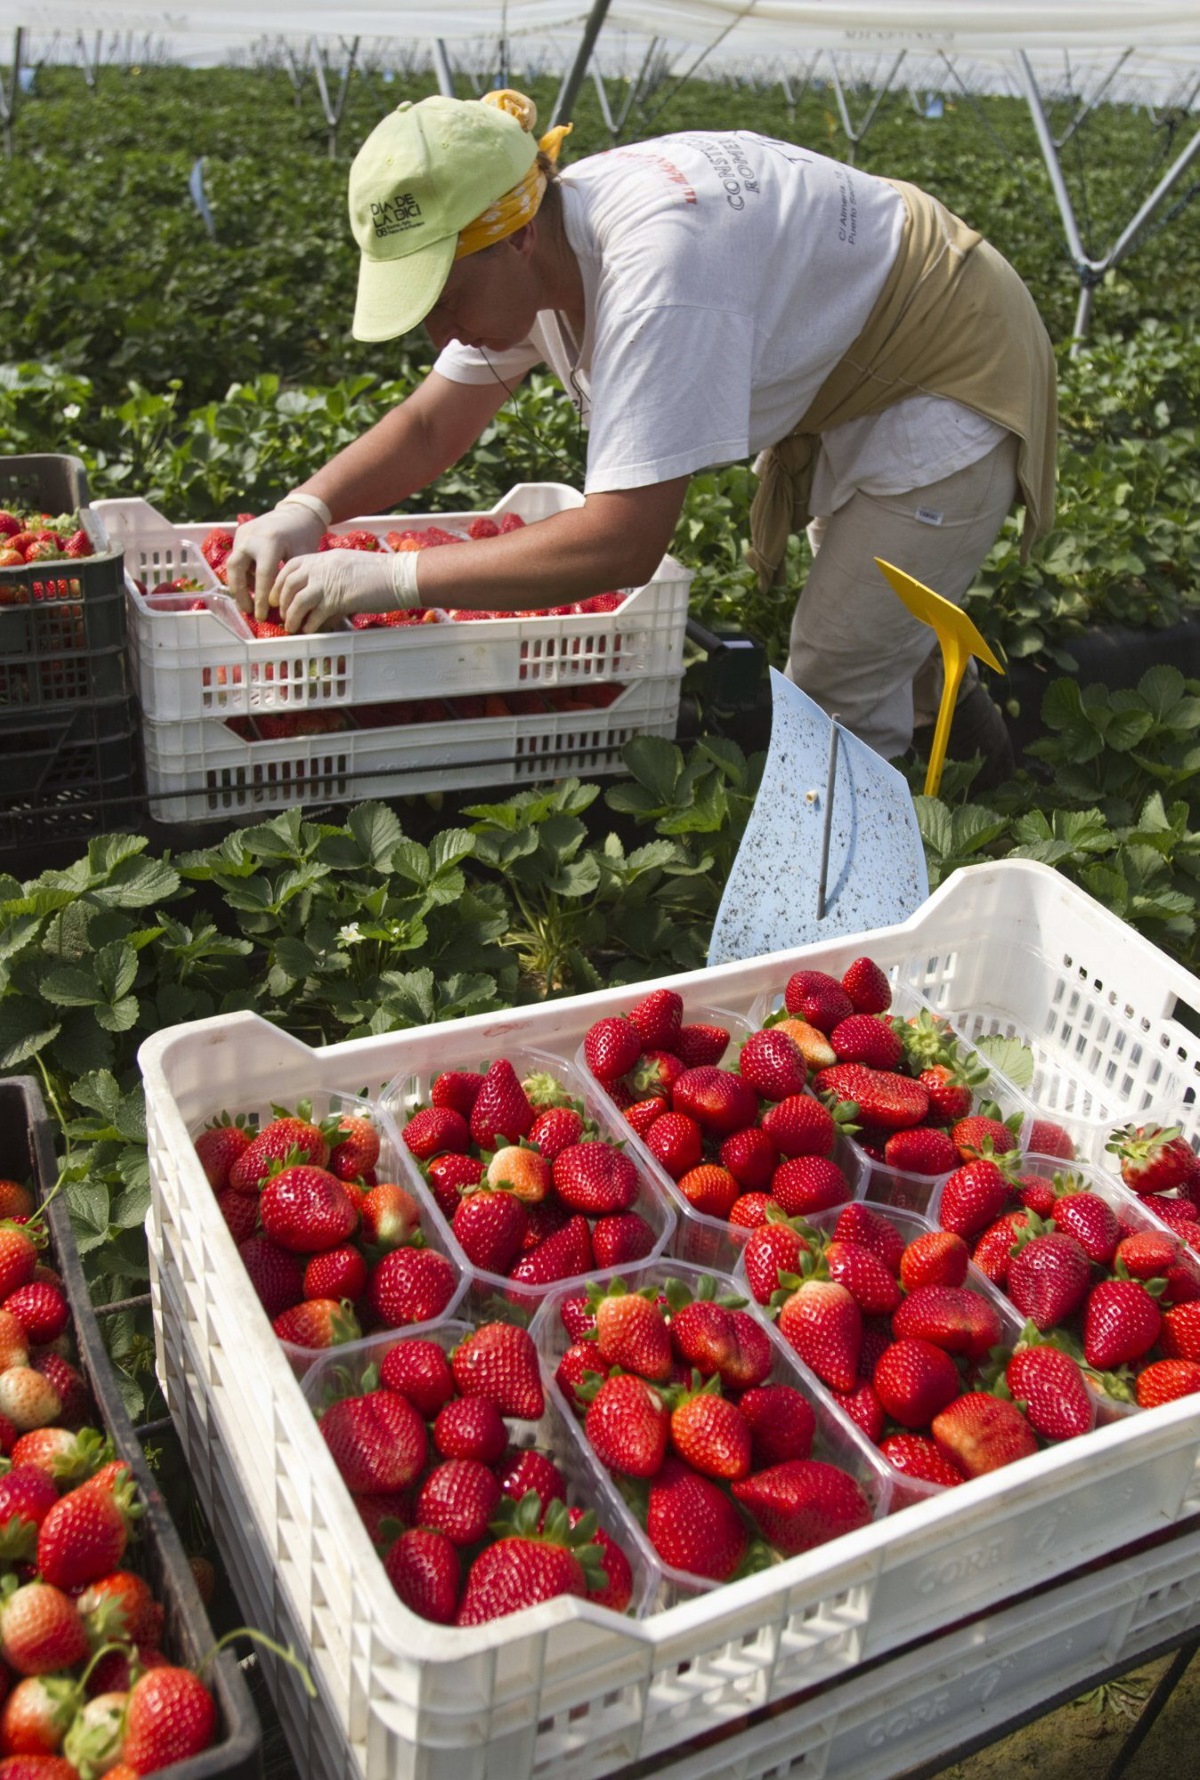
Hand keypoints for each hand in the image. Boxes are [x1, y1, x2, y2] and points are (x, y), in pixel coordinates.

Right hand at [226, 503, 326, 617]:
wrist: (297, 512)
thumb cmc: (304, 536)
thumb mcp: (302, 558)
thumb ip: (291, 580)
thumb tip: (286, 609)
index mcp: (270, 543)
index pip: (262, 576)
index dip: (261, 599)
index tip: (261, 616)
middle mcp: (251, 537)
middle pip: (236, 569)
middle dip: (240, 593)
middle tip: (248, 611)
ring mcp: (243, 534)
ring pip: (232, 565)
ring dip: (239, 585)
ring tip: (249, 602)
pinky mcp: (239, 534)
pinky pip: (237, 557)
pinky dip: (242, 573)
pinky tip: (252, 586)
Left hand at [272, 547, 398, 633]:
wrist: (399, 576)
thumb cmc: (379, 574)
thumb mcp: (348, 567)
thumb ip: (330, 577)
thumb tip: (319, 599)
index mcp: (323, 557)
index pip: (290, 567)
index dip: (279, 583)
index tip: (277, 597)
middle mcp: (321, 567)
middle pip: (288, 584)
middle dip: (282, 603)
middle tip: (283, 616)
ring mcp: (328, 582)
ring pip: (297, 600)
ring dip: (292, 617)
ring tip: (292, 628)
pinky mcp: (337, 599)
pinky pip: (314, 615)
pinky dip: (309, 626)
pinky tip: (309, 631)